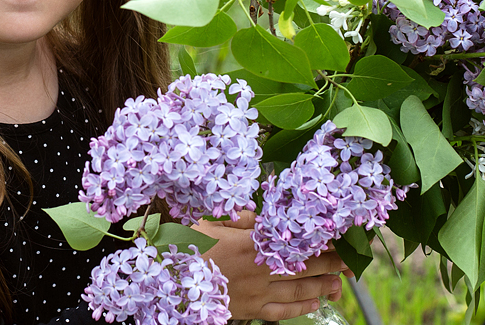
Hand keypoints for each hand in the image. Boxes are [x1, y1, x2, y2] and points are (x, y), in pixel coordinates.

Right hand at [194, 211, 351, 321]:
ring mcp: (257, 292)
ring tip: (341, 282)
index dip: (317, 241)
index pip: (293, 242)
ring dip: (323, 285)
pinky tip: (315, 303)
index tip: (337, 237)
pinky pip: (283, 310)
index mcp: (251, 244)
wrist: (174, 282)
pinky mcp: (251, 309)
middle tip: (350, 260)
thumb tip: (262, 215)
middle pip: (303, 266)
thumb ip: (240, 217)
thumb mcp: (211, 222)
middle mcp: (260, 269)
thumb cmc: (189, 246)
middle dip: (330, 263)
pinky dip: (302, 307)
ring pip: (298, 289)